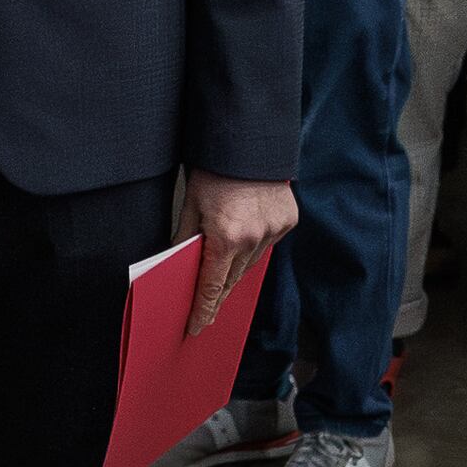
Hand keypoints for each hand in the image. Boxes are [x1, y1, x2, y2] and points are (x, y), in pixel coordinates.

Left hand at [178, 170, 298, 337]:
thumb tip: (179, 266)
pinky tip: (244, 239)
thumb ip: (185, 239)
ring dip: (235, 269)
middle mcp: (254, 238)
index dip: (202, 310)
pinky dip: (254, 246)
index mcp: (225, 237)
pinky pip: (267, 244)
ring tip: (222, 272)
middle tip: (206, 310)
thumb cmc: (215, 169)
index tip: (196, 327)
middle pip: (232, 279)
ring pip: (251, 264)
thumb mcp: (191, 204)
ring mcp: (274, 230)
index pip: (211, 287)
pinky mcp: (288, 221)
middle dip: (217, 293)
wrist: (250, 140)